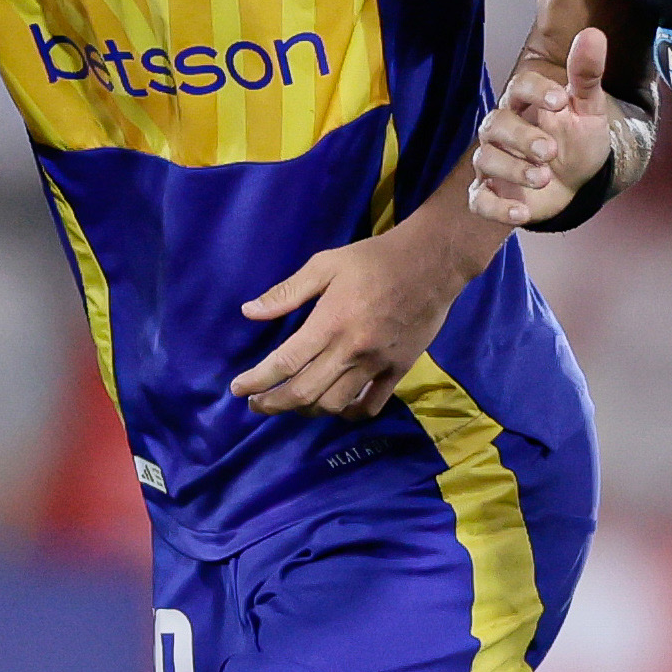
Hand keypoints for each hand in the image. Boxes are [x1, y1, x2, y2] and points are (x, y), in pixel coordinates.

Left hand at [230, 226, 460, 418]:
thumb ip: (287, 292)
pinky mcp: (398, 370)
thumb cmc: (375, 259)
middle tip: (256, 403)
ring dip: (305, 410)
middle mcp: (351, 349)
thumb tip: (249, 311)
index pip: (285, 363)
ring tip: (291, 403)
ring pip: (334, 405)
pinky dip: (347, 413)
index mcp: (330, 322)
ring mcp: (377, 364)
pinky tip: (334, 406)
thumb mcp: (326, 263)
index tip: (238, 389)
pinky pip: (370, 406)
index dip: (257, 381)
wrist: (433, 262)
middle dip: (273, 403)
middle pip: (304, 392)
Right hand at [464, 22, 618, 227]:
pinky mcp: (490, 193)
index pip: (519, 87)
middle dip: (521, 138)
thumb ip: (587, 75)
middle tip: (550, 151)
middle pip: (495, 125)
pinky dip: (497, 209)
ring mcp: (493, 162)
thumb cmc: (577, 140)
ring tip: (544, 177)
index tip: (559, 100)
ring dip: (513, 170)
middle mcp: (501, 130)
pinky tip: (522, 213)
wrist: (575, 183)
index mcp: (524, 104)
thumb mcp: (588, 109)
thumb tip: (594, 33)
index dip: (535, 91)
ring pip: (486, 160)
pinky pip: (479, 200)